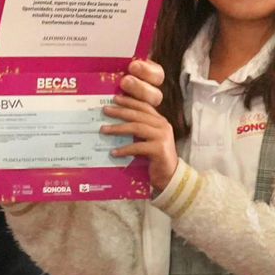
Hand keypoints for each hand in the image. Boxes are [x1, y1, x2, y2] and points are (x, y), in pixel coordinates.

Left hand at [103, 59, 177, 189]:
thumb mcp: (149, 139)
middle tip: (105, 110)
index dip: (129, 101)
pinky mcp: (159, 150)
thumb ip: (140, 128)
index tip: (115, 98)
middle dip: (120, 111)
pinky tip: (114, 152)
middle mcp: (163, 125)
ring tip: (103, 130)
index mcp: (160, 120)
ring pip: (136, 128)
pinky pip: (137, 147)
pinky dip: (124, 149)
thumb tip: (117, 119)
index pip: (144, 106)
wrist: (171, 176)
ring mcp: (162, 137)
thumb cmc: (156, 157)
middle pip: (138, 115)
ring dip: (118, 128)